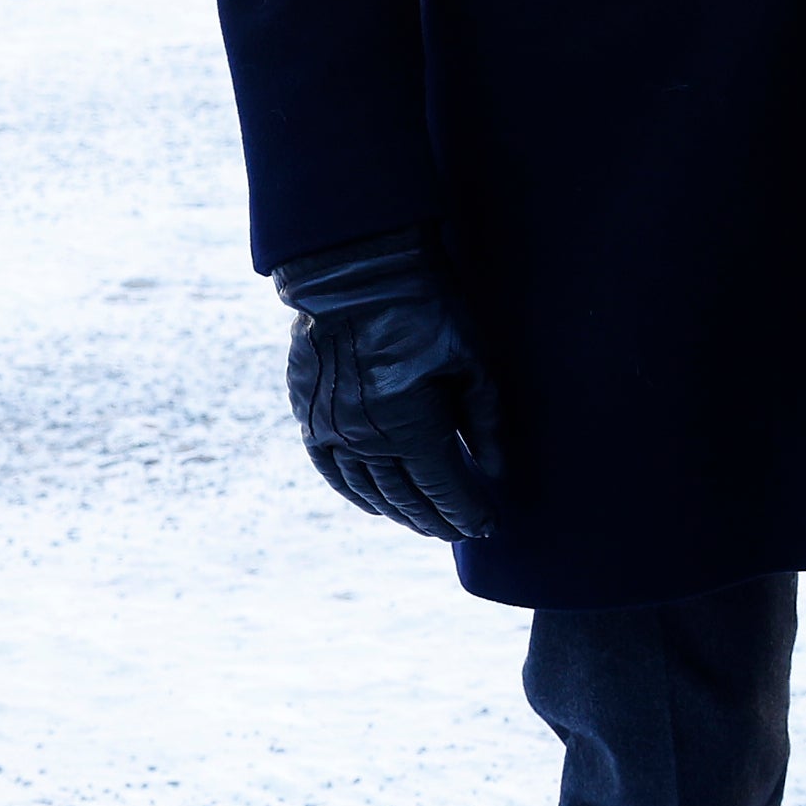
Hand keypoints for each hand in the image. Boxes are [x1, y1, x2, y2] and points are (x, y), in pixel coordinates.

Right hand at [275, 231, 504, 539]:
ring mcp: (330, 431)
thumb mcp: (473, 362)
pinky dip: (356, 495)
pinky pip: (331, 472)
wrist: (355, 273)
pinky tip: (376, 506)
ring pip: (369, 491)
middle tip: (462, 532)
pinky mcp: (308, 416)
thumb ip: (487, 422)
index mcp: (410, 428)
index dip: (469, 513)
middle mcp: (365, 439)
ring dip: (400, 513)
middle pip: (407, 498)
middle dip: (438, 520)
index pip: (445, 490)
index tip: (489, 527)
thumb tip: (497, 472)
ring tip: (427, 524)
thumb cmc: (426, 310)